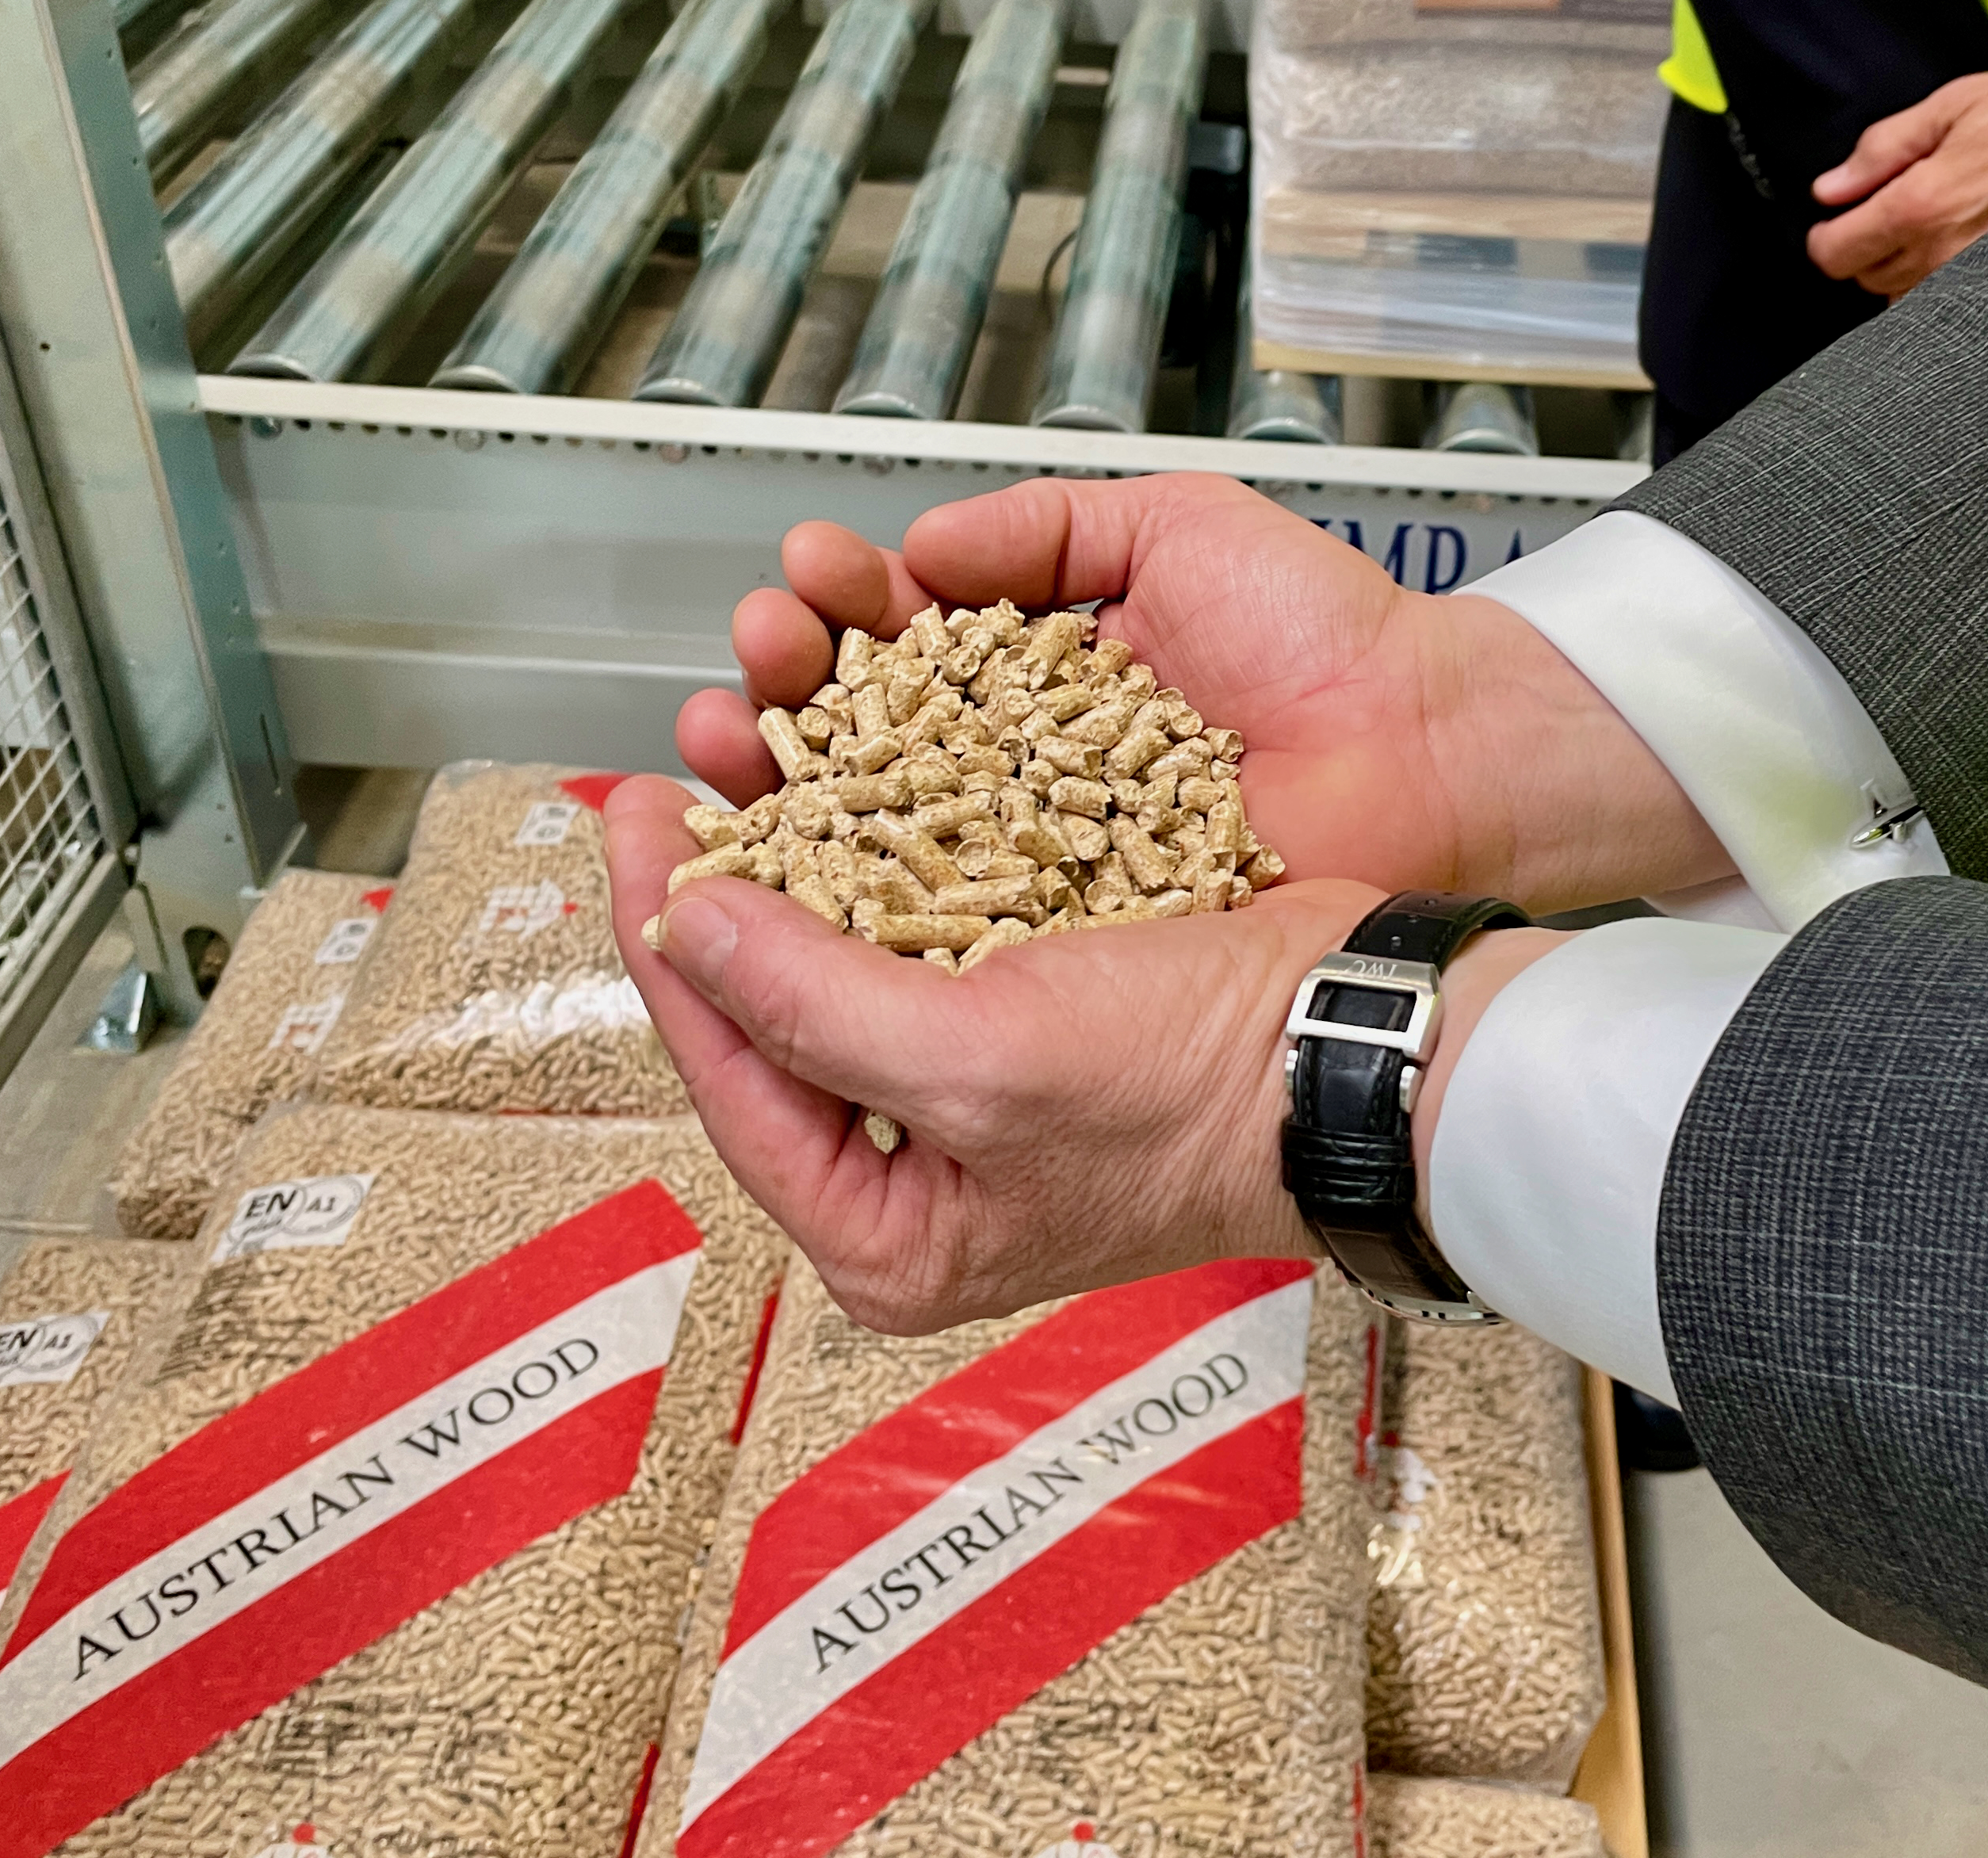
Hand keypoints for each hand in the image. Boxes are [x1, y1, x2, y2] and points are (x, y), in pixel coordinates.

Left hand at [607, 772, 1352, 1327]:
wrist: (1355, 1035)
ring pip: (840, 952)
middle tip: (673, 774)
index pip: (730, 1077)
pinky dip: (881, 840)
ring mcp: (977, 1087)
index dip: (667, 943)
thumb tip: (688, 930)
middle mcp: (921, 1172)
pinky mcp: (1031, 1005)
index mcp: (889, 1238)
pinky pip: (919, 918)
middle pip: (773, 1016)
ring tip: (744, 749)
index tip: (632, 821)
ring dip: (792, 846)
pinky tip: (850, 768)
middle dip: (721, 889)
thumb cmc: (1194, 1089)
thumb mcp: (983, 1059)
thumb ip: (813, 1006)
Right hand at [669, 472, 1724, 916]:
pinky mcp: (1069, 943)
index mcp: (1044, 679)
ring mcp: (1040, 865)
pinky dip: (865, 891)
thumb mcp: (1176, 530)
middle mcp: (1025, 775)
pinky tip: (796, 848)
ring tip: (739, 730)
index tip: (796, 582)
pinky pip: (949, 924)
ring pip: (882, 832)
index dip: (838, 616)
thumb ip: (1047, 526)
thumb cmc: (1325, 637)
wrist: (1430, 750)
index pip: (904, 646)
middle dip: (787, 694)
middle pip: (866, 740)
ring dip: (794, 784)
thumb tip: (920, 548)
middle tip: (753, 658)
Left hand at [1805, 61, 1987, 297]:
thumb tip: (1829, 189)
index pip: (1835, 255)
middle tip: (1893, 213)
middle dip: (1867, 249)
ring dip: (1905, 272)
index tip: (1839, 220)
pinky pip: (1952, 307)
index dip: (1828, 237)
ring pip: (1906, 300)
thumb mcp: (1950, 106)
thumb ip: (1881, 149)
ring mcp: (1978, 279)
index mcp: (1919, 206)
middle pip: (1867, 280)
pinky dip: (1942, 289)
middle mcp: (1943, 254)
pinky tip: (1960, 253)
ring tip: (1934, 230)